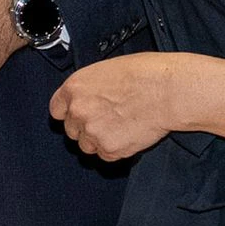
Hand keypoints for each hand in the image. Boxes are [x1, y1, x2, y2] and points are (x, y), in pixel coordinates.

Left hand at [49, 52, 202, 163]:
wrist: (167, 91)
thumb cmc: (144, 75)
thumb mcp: (106, 70)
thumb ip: (89, 88)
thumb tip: (87, 97)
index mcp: (74, 88)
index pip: (56, 110)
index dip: (69, 113)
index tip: (77, 115)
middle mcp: (78, 111)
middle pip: (71, 130)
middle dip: (86, 127)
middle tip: (108, 120)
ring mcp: (92, 132)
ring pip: (87, 145)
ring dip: (100, 140)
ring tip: (121, 126)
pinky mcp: (109, 148)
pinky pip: (105, 155)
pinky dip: (115, 149)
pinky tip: (129, 134)